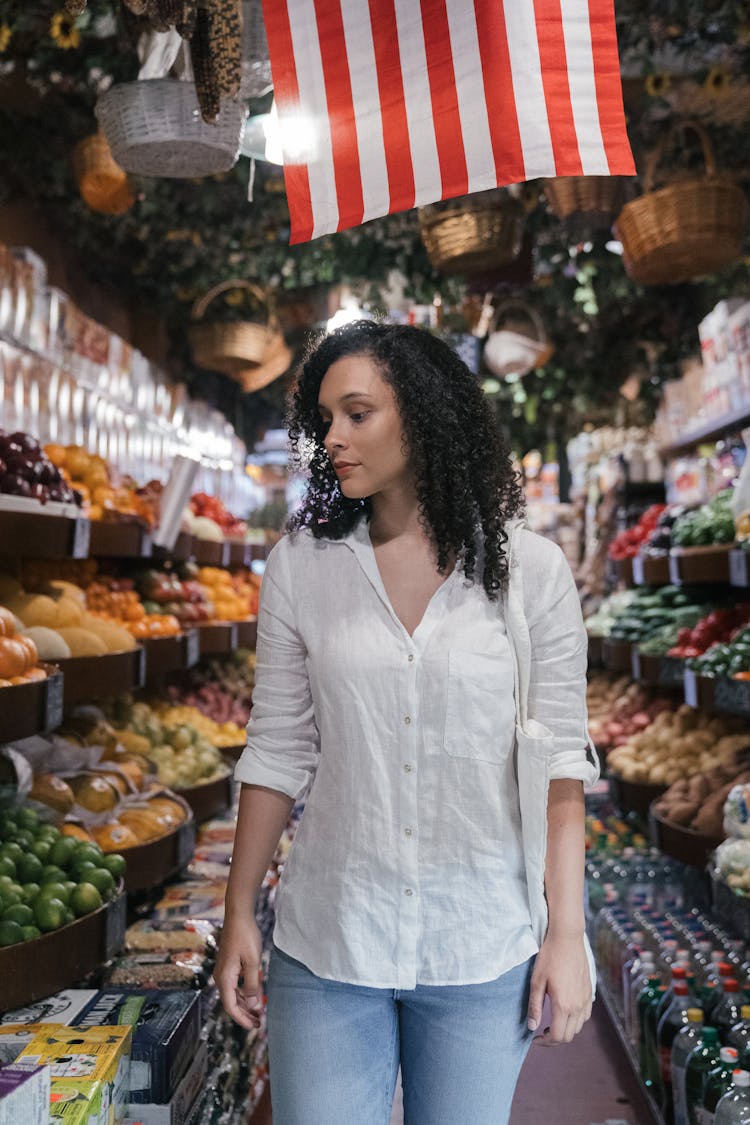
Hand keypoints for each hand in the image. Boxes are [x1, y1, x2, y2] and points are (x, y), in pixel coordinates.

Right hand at [215, 915, 263, 1029]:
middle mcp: (221, 976)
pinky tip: (254, 994)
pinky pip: (234, 984)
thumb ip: (253, 983)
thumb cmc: (245, 936)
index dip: (242, 1019)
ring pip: (233, 994)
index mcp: (225, 978)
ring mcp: (224, 970)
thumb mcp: (253, 961)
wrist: (238, 915)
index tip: (254, 1026)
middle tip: (259, 1023)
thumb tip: (253, 1005)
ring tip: (258, 1012)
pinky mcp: (228, 965)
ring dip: (244, 1004)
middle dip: (244, 1014)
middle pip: (231, 1002)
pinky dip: (243, 992)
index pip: (231, 1006)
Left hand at [526, 932, 591, 1044]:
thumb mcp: (536, 982)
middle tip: (542, 1031)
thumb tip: (532, 1027)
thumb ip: (534, 1007)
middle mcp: (577, 1005)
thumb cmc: (549, 958)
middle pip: (569, 1035)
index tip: (535, 1038)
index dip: (545, 1042)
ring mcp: (585, 999)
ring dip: (566, 1030)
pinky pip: (585, 1015)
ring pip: (578, 1027)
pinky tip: (565, 1012)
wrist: (567, 939)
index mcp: (563, 1005)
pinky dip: (576, 1020)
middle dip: (555, 1038)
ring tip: (552, 1022)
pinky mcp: (589, 992)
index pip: (558, 1036)